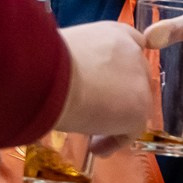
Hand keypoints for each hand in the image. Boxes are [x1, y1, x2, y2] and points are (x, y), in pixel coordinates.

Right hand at [55, 21, 155, 137]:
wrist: (47, 77)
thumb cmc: (42, 60)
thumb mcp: (63, 51)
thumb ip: (80, 60)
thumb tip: (71, 77)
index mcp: (115, 33)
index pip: (133, 45)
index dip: (122, 67)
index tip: (110, 83)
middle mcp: (134, 54)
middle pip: (135, 79)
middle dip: (119, 96)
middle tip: (94, 112)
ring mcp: (140, 83)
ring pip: (133, 106)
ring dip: (115, 120)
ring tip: (90, 135)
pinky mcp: (138, 110)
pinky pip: (130, 132)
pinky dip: (114, 141)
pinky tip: (96, 148)